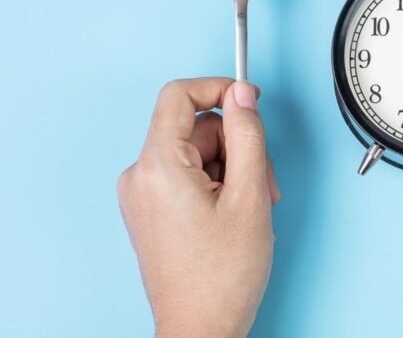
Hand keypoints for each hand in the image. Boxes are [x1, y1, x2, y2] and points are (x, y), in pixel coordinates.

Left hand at [117, 78, 280, 337]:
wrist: (200, 328)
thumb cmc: (222, 275)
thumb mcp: (250, 194)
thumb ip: (248, 135)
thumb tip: (243, 94)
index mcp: (158, 167)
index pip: (179, 95)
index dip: (219, 88)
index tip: (249, 99)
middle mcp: (140, 175)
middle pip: (196, 126)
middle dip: (237, 145)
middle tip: (262, 182)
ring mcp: (143, 193)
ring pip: (197, 150)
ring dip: (232, 167)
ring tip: (250, 206)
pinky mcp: (151, 207)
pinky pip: (187, 172)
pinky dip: (217, 182)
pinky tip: (233, 212)